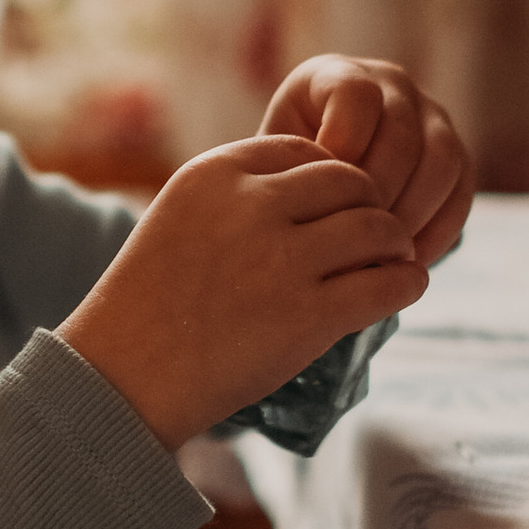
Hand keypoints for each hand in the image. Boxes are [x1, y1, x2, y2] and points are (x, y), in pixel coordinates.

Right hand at [59, 136, 429, 448]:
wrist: (122, 378)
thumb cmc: (148, 305)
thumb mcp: (178, 218)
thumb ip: (237, 198)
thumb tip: (318, 194)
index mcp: (215, 173)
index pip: (304, 150)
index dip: (330, 178)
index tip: (334, 207)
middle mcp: (251, 206)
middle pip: (349, 181)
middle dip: (369, 205)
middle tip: (375, 236)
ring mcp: (281, 260)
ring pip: (376, 228)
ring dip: (395, 244)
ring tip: (393, 261)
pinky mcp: (308, 316)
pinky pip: (386, 284)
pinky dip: (406, 283)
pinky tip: (404, 287)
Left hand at [259, 56, 471, 265]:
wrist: (310, 189)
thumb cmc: (281, 180)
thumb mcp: (273, 167)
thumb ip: (291, 176)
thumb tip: (323, 212)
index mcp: (336, 75)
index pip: (355, 93)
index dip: (343, 141)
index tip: (322, 187)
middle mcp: (391, 85)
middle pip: (402, 134)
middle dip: (378, 193)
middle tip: (354, 238)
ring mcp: (430, 116)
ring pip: (441, 161)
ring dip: (412, 213)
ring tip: (382, 254)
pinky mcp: (456, 155)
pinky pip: (461, 190)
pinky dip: (438, 229)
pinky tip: (409, 262)